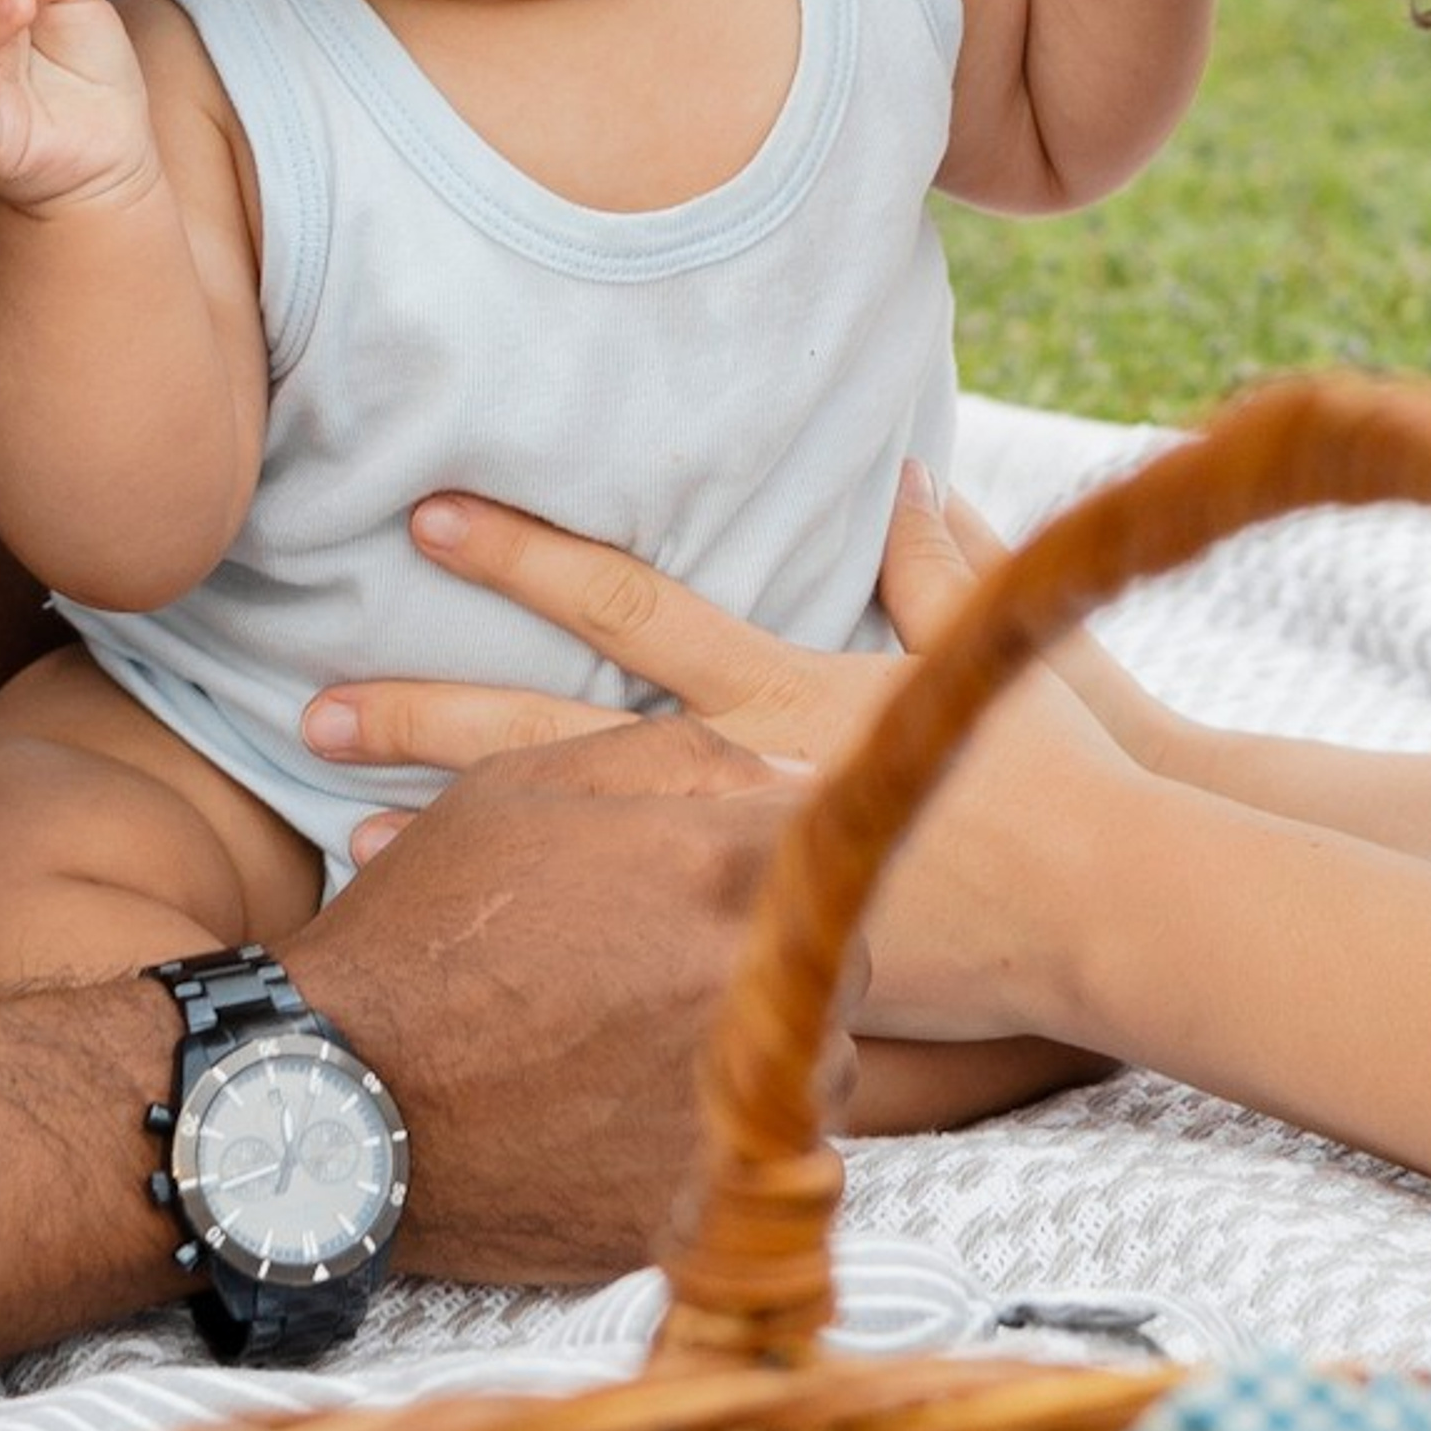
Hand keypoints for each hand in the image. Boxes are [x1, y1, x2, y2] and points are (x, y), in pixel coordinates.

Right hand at [284, 718, 842, 1283]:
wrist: (334, 1097)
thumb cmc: (427, 928)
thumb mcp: (523, 788)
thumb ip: (679, 756)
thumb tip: (804, 769)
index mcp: (716, 863)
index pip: (827, 838)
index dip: (765, 853)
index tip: (708, 876)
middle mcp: (746, 980)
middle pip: (842, 952)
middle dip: (775, 950)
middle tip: (663, 963)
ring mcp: (730, 1102)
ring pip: (822, 1061)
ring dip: (763, 1047)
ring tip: (639, 1043)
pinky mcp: (704, 1199)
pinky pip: (772, 1157)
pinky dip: (725, 1136)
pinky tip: (634, 1115)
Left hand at [305, 472, 1139, 1041]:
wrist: (1120, 904)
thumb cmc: (1070, 766)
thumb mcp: (994, 641)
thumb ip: (937, 558)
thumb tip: (900, 471)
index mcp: (786, 682)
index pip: (626, 605)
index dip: (522, 555)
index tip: (429, 516)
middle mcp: (741, 771)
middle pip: (550, 731)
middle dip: (426, 710)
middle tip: (310, 703)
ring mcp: (736, 872)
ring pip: (564, 843)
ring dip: (449, 826)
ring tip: (339, 819)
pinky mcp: (756, 959)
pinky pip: (612, 943)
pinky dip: (530, 925)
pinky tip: (454, 929)